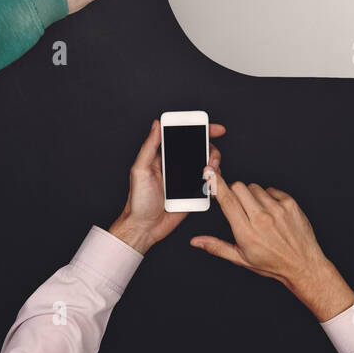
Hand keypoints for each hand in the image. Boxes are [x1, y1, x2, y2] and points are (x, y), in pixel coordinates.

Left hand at [109, 120, 225, 253]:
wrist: (144, 227)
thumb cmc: (138, 201)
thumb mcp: (140, 170)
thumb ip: (149, 146)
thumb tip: (156, 125)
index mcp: (165, 157)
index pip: (185, 137)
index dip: (202, 130)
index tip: (215, 129)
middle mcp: (178, 166)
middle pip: (203, 149)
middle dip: (212, 151)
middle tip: (211, 160)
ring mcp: (188, 179)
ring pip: (210, 166)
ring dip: (214, 167)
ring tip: (208, 174)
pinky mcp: (195, 193)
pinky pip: (210, 184)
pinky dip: (215, 181)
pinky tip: (211, 185)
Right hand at [192, 168, 353, 320]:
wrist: (302, 264)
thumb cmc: (273, 263)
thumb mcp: (241, 259)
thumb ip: (216, 246)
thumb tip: (197, 241)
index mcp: (246, 232)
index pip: (227, 201)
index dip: (216, 184)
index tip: (210, 173)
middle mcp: (262, 218)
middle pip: (239, 188)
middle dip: (234, 192)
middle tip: (239, 207)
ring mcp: (277, 209)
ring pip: (255, 188)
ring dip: (251, 196)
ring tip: (258, 214)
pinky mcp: (290, 204)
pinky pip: (271, 190)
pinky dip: (268, 197)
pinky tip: (272, 212)